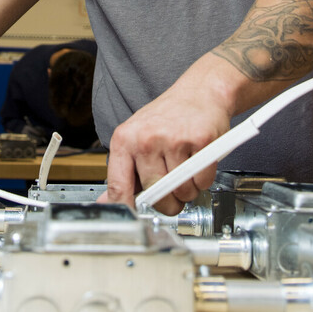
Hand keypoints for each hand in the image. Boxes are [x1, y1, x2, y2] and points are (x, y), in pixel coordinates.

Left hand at [98, 86, 230, 215]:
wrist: (200, 92)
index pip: (118, 186)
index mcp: (124, 140)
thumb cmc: (168, 116)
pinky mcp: (199, 140)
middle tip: (172, 187)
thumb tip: (109, 201)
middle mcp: (146, 139)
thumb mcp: (136, 137)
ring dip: (188, 189)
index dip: (125, 209)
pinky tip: (198, 160)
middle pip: (155, 195)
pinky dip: (203, 179)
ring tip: (186, 168)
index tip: (130, 220)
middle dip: (168, 201)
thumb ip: (123, 172)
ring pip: (182, 192)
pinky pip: (202, 181)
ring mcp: (173, 139)